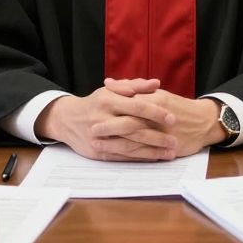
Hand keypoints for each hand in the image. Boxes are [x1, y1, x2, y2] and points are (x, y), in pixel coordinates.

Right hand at [35, 82, 177, 160]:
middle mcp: (104, 119)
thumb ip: (134, 86)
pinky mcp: (99, 153)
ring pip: (130, 145)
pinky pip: (123, 156)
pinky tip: (154, 158)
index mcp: (108, 101)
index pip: (136, 106)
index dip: (155, 112)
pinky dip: (139, 158)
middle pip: (134, 128)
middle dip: (157, 136)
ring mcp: (100, 138)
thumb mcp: (110, 90)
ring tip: (170, 153)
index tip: (172, 118)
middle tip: (175, 139)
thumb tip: (156, 83)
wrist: (67, 120)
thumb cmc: (94, 102)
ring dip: (152, 151)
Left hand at [94, 82, 224, 156]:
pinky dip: (128, 156)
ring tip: (97, 145)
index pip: (130, 103)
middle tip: (91, 130)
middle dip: (109, 128)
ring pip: (134, 141)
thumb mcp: (157, 93)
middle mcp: (158, 117)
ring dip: (114, 144)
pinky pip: (143, 154)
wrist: (204, 122)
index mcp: (155, 100)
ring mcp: (162, 135)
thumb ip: (133, 87)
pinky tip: (114, 156)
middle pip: (129, 123)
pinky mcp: (165, 149)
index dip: (111, 109)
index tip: (94, 112)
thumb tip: (109, 83)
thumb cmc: (177, 106)